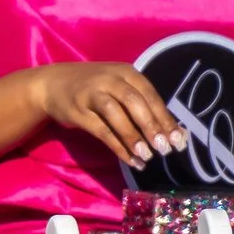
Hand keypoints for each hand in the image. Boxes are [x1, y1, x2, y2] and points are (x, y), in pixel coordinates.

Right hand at [31, 58, 183, 166]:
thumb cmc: (96, 88)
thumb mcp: (120, 88)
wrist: (54, 84)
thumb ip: (143, 106)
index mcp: (127, 73)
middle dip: (152, 126)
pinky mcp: (78, 111)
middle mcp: (110, 79)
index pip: (150, 95)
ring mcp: (92, 93)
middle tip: (165, 148)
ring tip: (147, 156)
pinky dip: (117, 146)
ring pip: (116, 114)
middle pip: (134, 101)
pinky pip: (101, 130)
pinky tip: (130, 160)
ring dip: (133, 136)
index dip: (165, 118)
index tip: (179, 140)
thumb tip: (173, 133)